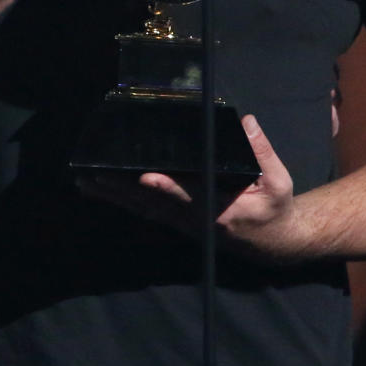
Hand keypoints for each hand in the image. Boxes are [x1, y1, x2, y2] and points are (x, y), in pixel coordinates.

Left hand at [78, 115, 299, 257]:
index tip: (146, 176)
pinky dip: (125, 203)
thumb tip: (247, 122)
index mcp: (221, 209)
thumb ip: (262, 152)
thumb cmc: (275, 208)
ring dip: (116, 198)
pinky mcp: (179, 224)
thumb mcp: (279, 181)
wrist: (275, 243)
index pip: (189, 195)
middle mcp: (195, 220)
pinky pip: (148, 213)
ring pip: (146, 210)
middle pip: (155, 204)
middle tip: (94, 176)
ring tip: (87, 183)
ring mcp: (185, 224)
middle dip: (124, 190)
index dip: (167, 187)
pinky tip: (104, 193)